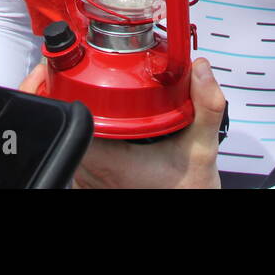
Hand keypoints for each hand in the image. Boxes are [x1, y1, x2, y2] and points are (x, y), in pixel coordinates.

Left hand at [20, 57, 225, 187]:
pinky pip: (80, 152)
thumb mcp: (202, 148)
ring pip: (72, 139)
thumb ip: (206, 106)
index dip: (68, 94)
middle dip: (74, 96)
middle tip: (87, 74)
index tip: (76, 75)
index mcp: (110, 162)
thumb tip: (200, 71)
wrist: (188, 203)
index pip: (73, 123)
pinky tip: (104, 120)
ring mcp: (91, 179)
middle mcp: (93, 173)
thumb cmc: (188, 189)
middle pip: (69, 125)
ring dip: (81, 115)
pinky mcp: (94, 181)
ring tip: (94, 93)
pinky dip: (87, 133)